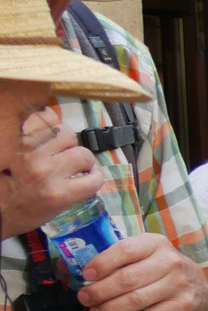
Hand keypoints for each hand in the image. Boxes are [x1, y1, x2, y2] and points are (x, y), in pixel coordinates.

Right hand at [2, 109, 106, 238]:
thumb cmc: (3, 182)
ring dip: (84, 160)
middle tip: (63, 154)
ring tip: (77, 168)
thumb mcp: (9, 151)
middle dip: (69, 143)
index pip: (47, 116)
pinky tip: (88, 180)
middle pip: (67, 134)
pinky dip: (96, 178)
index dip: (54, 124)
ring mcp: (49, 174)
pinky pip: (93, 180)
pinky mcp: (62, 195)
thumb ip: (28, 137)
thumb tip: (51, 121)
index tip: (53, 133)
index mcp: (17, 140)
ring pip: (83, 154)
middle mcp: (32, 154)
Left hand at [73, 232, 207, 310]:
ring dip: (110, 310)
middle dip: (100, 291)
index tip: (85, 275)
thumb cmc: (158, 272)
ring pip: (136, 299)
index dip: (102, 263)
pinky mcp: (185, 305)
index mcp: (155, 243)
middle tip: (84, 299)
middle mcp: (171, 260)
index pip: (125, 250)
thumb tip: (65, 268)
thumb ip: (110, 261)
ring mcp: (180, 284)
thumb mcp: (141, 258)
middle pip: (127, 278)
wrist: (197, 290)